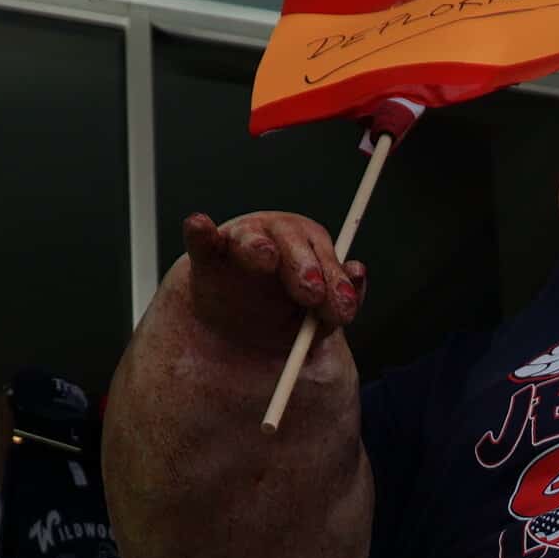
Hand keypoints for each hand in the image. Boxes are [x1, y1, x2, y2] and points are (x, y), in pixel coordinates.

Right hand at [175, 211, 368, 356]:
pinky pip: (201, 241)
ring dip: (260, 248)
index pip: (324, 256)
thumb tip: (358, 272)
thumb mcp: (315, 320)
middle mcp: (276, 239)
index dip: (335, 280)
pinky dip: (200, 232)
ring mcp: (240, 244)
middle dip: (304, 266)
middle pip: (292, 241)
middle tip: (311, 293)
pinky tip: (200, 225)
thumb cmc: (280, 315)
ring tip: (266, 259)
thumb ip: (338, 304)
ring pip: (252, 239)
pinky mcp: (207, 256)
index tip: (341, 310)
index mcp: (307, 249)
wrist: (232, 332)